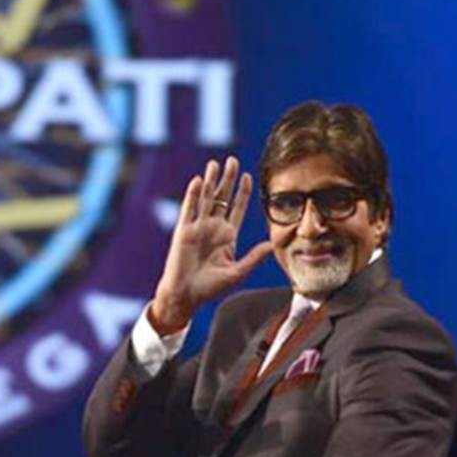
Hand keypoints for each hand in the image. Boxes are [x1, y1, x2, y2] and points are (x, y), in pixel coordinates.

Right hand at [151, 156, 279, 329]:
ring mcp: (198, 227)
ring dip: (210, 181)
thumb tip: (272, 244)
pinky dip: (193, 195)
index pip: (237, 208)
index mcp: (227, 236)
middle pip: (221, 198)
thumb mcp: (237, 272)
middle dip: (227, 179)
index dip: (242, 192)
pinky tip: (198, 181)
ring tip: (214, 164)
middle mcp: (212, 228)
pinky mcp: (184, 231)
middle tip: (232, 161)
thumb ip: (254, 257)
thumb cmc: (210, 288)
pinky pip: (189, 209)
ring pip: (205, 199)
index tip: (248, 176)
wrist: (186, 296)